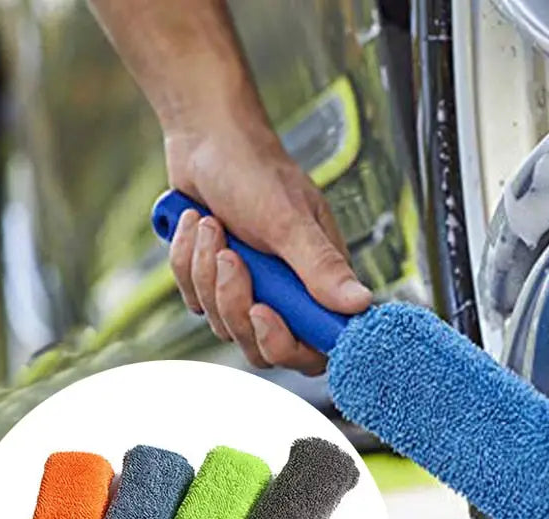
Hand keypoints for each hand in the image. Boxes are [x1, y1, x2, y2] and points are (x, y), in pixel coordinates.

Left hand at [164, 113, 371, 373]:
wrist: (205, 139)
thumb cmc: (255, 171)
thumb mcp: (290, 221)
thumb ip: (322, 269)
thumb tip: (360, 304)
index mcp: (319, 284)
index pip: (314, 349)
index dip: (288, 345)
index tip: (265, 311)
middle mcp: (288, 296)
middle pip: (261, 347)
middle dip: (235, 304)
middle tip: (233, 258)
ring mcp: (250, 292)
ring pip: (222, 324)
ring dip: (207, 274)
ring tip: (214, 227)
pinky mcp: (216, 285)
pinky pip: (194, 301)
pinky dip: (188, 263)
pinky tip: (197, 226)